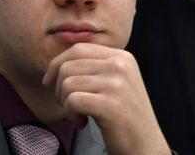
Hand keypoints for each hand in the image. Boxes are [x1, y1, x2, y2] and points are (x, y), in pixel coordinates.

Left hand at [42, 43, 169, 154]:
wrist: (145, 146)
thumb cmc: (124, 117)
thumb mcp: (114, 82)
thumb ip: (94, 66)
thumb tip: (57, 62)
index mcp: (122, 57)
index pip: (78, 49)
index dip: (57, 64)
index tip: (48, 81)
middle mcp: (120, 65)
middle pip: (68, 66)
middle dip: (59, 88)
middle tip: (71, 106)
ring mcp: (117, 84)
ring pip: (67, 84)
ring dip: (66, 104)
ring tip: (80, 115)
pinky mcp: (110, 104)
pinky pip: (72, 101)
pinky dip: (70, 115)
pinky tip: (83, 123)